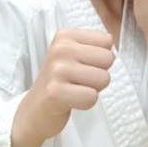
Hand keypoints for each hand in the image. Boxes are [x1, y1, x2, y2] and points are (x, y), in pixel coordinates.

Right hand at [14, 29, 113, 143]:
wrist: (34, 110)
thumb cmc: (62, 81)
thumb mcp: (75, 54)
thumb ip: (96, 47)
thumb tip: (112, 49)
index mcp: (66, 35)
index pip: (107, 41)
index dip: (101, 59)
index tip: (81, 66)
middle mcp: (60, 48)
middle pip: (108, 59)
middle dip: (99, 74)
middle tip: (78, 81)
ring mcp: (56, 69)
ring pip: (103, 78)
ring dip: (93, 89)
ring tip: (74, 90)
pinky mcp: (55, 92)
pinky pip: (92, 97)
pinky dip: (85, 103)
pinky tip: (70, 101)